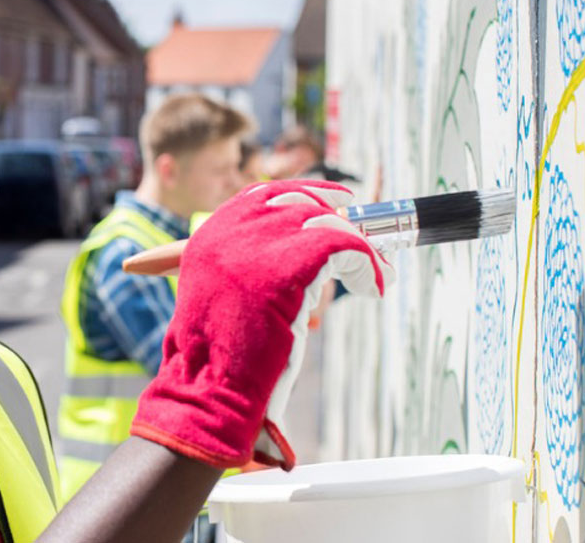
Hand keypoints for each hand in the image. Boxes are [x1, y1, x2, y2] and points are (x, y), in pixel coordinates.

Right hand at [129, 180, 393, 469]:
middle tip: (364, 243)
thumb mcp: (221, 300)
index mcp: (209, 237)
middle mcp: (229, 232)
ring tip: (376, 274)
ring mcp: (258, 245)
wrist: (211, 390)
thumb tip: (297, 254)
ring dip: (358, 248)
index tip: (336, 203)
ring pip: (327, 223)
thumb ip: (244, 270)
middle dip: (337, 219)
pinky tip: (373, 288)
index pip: (261, 196)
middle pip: (299, 202)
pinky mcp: (290, 264)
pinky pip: (346, 247)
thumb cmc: (219, 360)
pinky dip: (368, 265)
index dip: (304, 195)